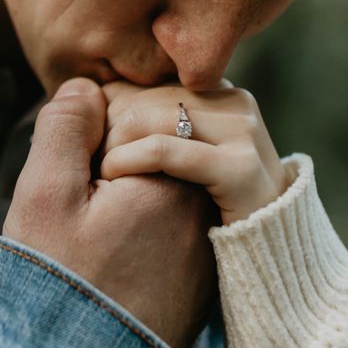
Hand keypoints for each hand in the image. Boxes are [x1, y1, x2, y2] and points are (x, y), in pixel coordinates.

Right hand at [2, 78, 217, 347]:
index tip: (75, 177)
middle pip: (163, 136)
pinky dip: (145, 213)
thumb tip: (89, 88)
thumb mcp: (45, 195)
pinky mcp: (198, 271)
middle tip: (82, 199)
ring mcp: (205, 242)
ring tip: (93, 223)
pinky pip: (176, 214)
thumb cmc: (54, 290)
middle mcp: (203, 206)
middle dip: (119, 147)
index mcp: (173, 179)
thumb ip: (65, 125)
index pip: (141, 108)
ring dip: (132, 178)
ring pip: (169, 174)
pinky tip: (112, 247)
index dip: (95, 129)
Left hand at [100, 81, 286, 224]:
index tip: (88, 148)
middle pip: (141, 97)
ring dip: (112, 145)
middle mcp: (234, 102)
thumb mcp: (175, 158)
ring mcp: (243, 131)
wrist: (264, 264)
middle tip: (86, 164)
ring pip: (149, 116)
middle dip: (105, 129)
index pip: (139, 83)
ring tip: (97, 174)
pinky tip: (112, 177)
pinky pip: (166, 150)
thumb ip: (142, 125)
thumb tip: (83, 92)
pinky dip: (129, 160)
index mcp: (215, 93)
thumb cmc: (205, 213)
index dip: (103, 112)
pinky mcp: (240, 168)